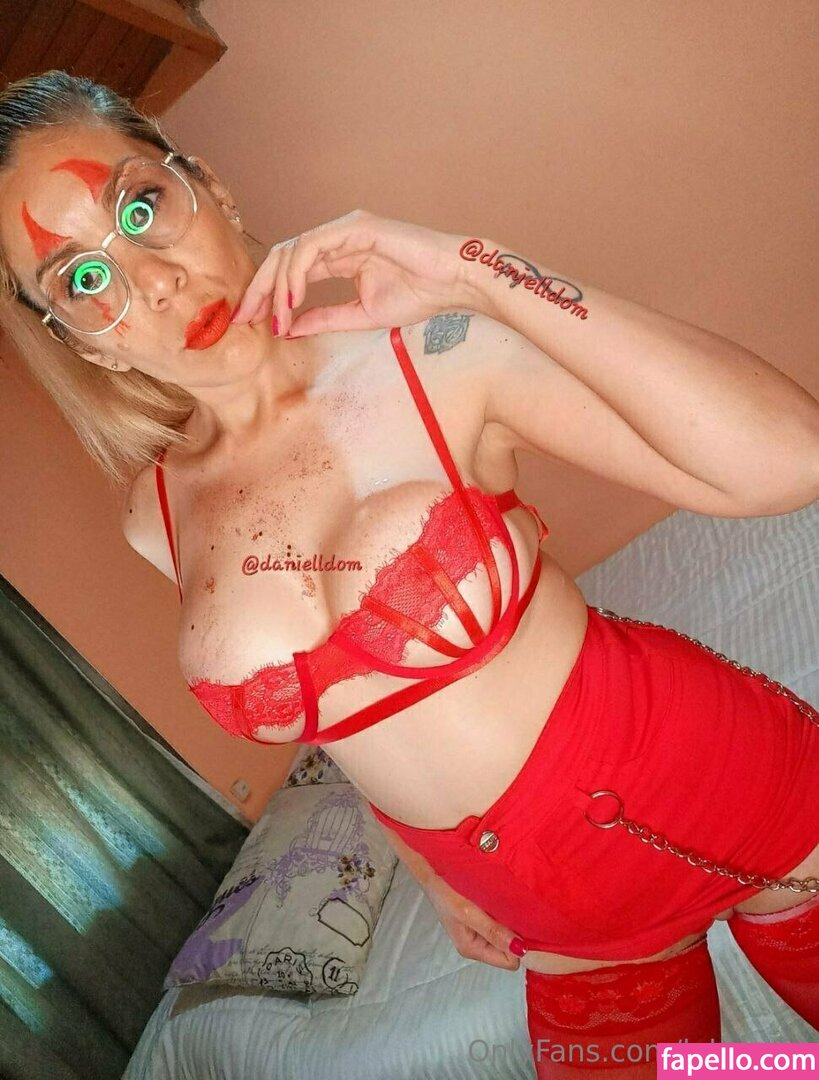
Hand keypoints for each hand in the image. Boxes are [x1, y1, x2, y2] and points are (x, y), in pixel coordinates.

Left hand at [229, 209, 478, 335]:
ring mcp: (345, 229)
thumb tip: (288, 329)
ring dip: (277, 287)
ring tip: (274, 317)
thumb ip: (325, 318)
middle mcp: (337, 237)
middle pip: (282, 257)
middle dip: (259, 288)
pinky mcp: (355, 226)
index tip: (252, 322)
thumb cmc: (420, 296)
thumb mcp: (361, 315)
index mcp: (338, 255)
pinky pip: (312, 248)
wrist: (455, 283)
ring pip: (292, 251)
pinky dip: (297, 273)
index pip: (290, 271)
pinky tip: (292, 299)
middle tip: (244, 318)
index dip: (267, 295)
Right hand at [421, 873, 523, 970]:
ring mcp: (479, 932)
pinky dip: (503, 913)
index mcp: (473, 949)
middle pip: (509, 949)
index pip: (509, 961)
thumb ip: (493, 931)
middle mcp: (477, 944)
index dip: (518, 946)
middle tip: (512, 912)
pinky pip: (501, 923)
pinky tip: (500, 900)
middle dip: (514, 933)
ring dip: (509, 921)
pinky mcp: (481, 919)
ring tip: (505, 904)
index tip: (522, 926)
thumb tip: (520, 950)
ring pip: (506, 935)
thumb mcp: (468, 912)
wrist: (431, 871)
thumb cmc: (444, 892)